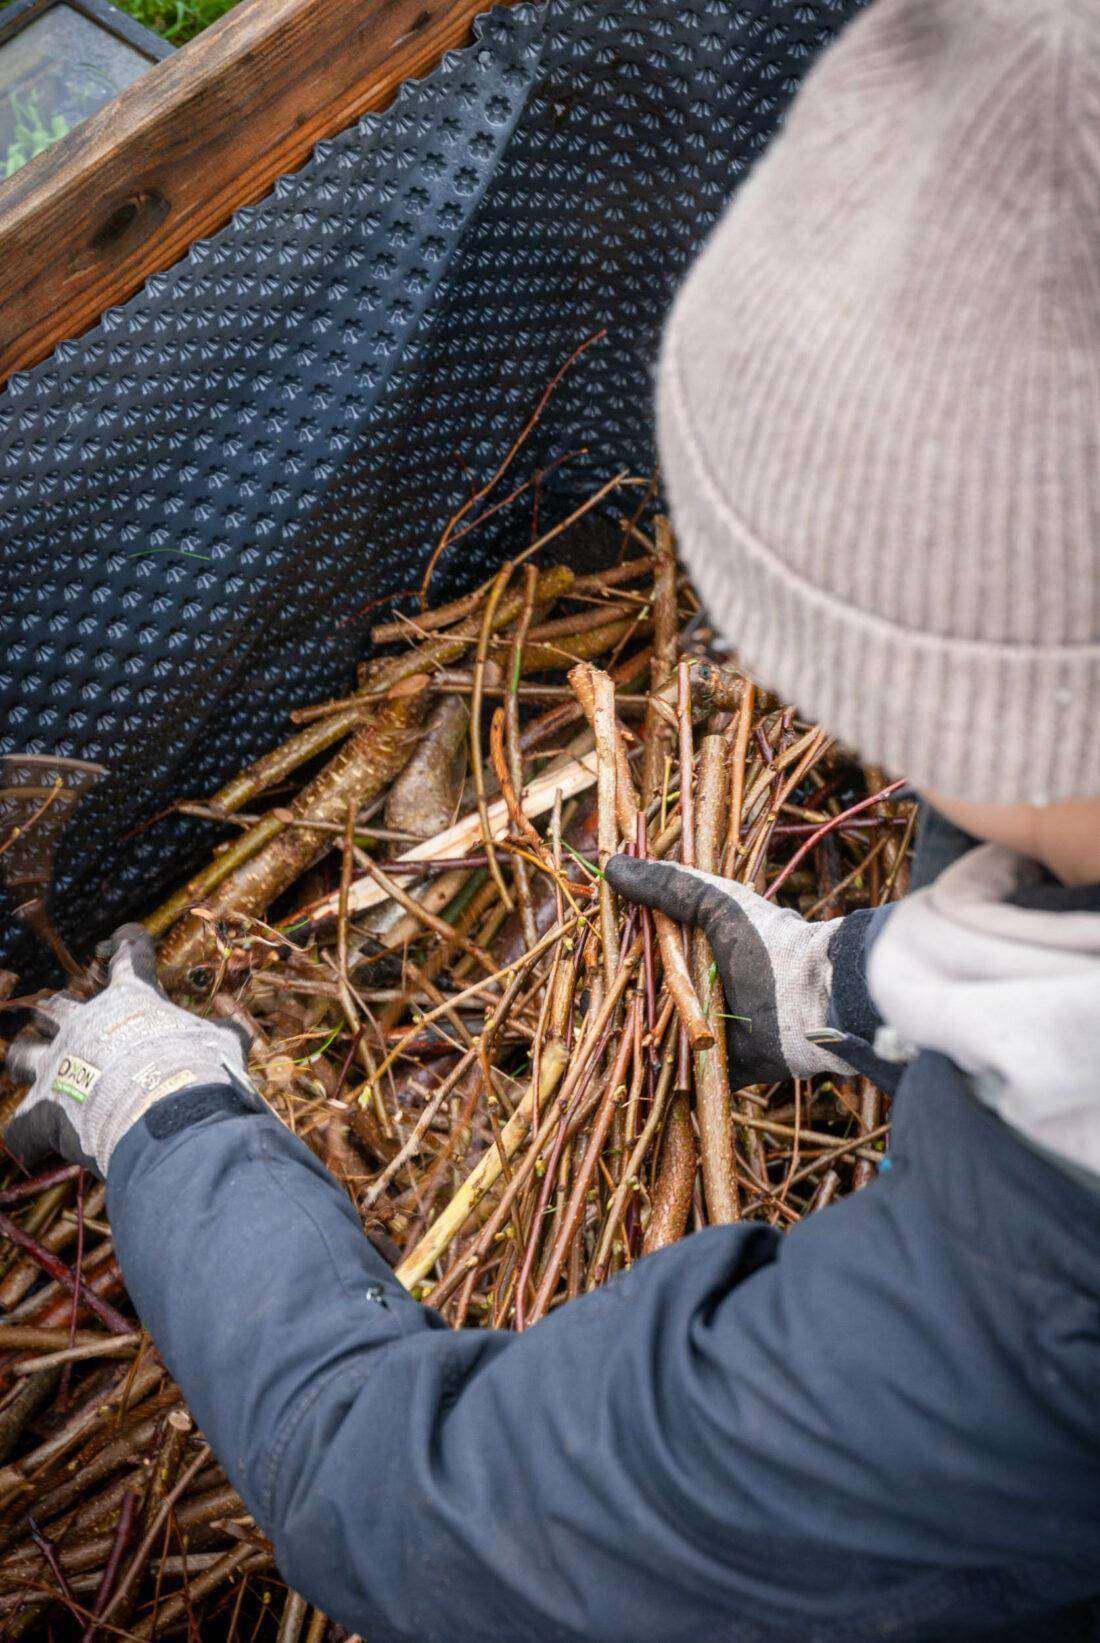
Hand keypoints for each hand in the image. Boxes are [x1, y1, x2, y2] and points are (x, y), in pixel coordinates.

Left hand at [4, 926, 255, 1178]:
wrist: (170, 1119)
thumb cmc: (200, 1071)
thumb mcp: (225, 1042)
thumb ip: (227, 1031)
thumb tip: (237, 1026)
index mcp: (131, 1002)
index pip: (131, 957)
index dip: (131, 942)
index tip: (126, 935)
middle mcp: (85, 1025)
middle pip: (56, 1007)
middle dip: (58, 1011)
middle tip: (63, 1015)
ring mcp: (57, 1066)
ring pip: (22, 1053)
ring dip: (27, 1058)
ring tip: (31, 1064)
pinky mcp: (41, 1111)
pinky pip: (19, 1129)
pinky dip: (27, 1137)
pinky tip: (34, 1144)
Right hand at [605, 855, 856, 1083]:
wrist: (813, 1001)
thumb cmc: (767, 944)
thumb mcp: (718, 904)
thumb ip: (669, 885)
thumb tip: (611, 864)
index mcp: (702, 946)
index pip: (649, 946)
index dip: (621, 947)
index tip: (590, 947)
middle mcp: (702, 986)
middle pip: (647, 993)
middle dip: (619, 998)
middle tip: (586, 998)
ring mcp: (709, 1028)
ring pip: (657, 1036)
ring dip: (633, 1040)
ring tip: (597, 1040)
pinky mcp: (718, 1065)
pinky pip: (682, 1075)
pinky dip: (658, 1078)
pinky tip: (626, 1078)